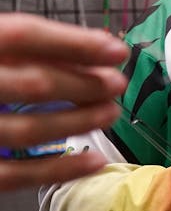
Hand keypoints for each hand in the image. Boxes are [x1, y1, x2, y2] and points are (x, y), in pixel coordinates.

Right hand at [0, 14, 127, 191]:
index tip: (114, 50)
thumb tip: (91, 48)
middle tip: (116, 85)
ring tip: (108, 113)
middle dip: (84, 84)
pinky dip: (58, 170)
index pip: (21, 36)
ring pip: (27, 130)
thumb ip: (19, 46)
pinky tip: (92, 161)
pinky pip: (14, 174)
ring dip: (78, 122)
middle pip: (32, 83)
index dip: (74, 42)